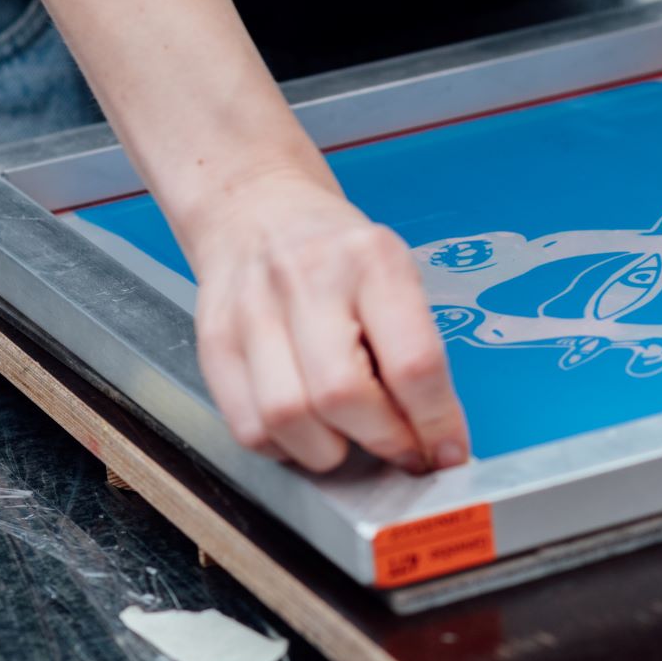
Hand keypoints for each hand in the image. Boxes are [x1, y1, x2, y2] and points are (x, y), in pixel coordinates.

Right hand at [177, 160, 469, 473]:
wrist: (256, 207)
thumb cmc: (338, 252)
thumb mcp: (394, 273)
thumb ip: (413, 346)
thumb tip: (435, 435)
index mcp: (371, 260)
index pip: (412, 361)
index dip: (435, 422)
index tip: (447, 452)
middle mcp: (307, 280)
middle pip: (342, 395)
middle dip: (383, 441)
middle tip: (403, 449)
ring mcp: (252, 311)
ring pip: (287, 418)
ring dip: (330, 451)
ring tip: (350, 436)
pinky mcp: (214, 342)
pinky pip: (248, 426)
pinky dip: (285, 447)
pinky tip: (307, 428)